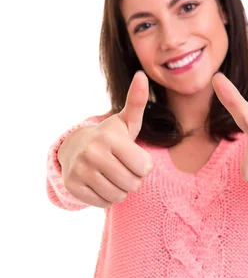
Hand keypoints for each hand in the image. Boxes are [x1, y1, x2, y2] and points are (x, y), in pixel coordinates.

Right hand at [61, 70, 153, 207]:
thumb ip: (137, 101)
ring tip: (113, 175)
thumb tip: (142, 75)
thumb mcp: (126, 121)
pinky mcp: (72, 186)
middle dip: (132, 179)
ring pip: (118, 196)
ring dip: (120, 190)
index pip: (144, 168)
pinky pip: (104, 203)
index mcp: (110, 137)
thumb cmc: (110, 136)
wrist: (75, 147)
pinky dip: (106, 197)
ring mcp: (80, 170)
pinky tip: (101, 183)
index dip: (143, 166)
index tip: (134, 158)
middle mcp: (92, 153)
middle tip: (122, 167)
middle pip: (132, 184)